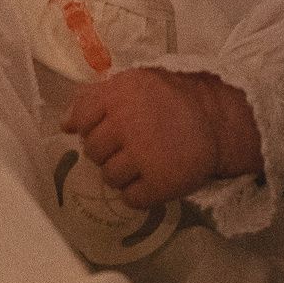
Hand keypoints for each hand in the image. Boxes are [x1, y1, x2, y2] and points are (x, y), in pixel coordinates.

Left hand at [65, 68, 262, 208]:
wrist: (219, 120)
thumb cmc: (172, 100)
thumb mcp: (134, 83)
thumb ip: (95, 98)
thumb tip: (64, 125)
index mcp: (118, 95)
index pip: (82, 120)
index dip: (93, 128)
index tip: (113, 129)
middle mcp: (126, 123)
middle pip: (93, 152)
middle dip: (109, 151)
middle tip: (134, 145)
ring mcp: (142, 156)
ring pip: (109, 178)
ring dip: (125, 174)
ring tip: (147, 162)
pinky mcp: (159, 184)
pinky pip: (131, 199)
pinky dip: (140, 194)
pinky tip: (154, 179)